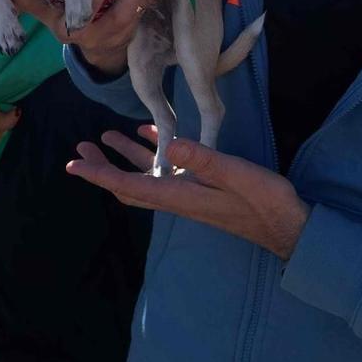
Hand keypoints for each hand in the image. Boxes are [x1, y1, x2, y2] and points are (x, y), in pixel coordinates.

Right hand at [12, 0, 148, 76]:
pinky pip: (142, 7)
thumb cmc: (68, 11)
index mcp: (48, 15)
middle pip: (80, 15)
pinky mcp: (127, 30)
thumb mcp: (47, 0)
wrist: (99, 46)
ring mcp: (103, 33)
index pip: (28, 1)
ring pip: (119, 14)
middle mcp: (72, 28)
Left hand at [67, 125, 309, 260]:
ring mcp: (189, 195)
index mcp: (179, 196)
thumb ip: (204, 160)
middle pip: (128, 183)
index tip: (72, 165)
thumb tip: (170, 146)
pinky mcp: (202, 190)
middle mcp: (177, 198)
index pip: (129, 184)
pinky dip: (154, 154)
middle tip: (80, 147)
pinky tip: (151, 136)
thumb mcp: (236, 175)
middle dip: (102, 166)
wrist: (288, 226)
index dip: (99, 174)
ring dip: (123, 157)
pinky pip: (168, 172)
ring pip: (145, 176)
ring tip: (104, 136)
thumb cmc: (265, 202)